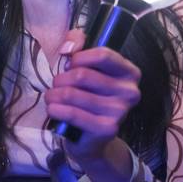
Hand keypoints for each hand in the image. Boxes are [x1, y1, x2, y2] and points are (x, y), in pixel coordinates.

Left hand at [46, 40, 142, 161]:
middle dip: (60, 79)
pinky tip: (53, 109)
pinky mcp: (107, 129)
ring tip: (52, 98)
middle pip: (82, 75)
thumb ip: (77, 44)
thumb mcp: (84, 65)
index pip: (103, 55)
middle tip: (56, 86)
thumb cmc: (87, 95)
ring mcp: (120, 112)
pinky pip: (72, 113)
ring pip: (72, 94)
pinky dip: (56, 109)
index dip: (78, 57)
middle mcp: (130, 92)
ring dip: (54, 95)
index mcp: (129, 72)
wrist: (90, 137)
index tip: (70, 64)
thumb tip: (68, 47)